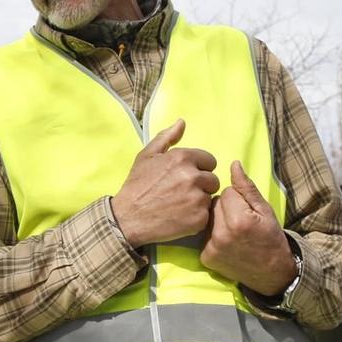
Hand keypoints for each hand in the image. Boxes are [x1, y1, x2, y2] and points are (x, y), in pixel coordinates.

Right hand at [111, 119, 218, 247]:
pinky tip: (180, 217)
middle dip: (201, 186)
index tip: (185, 178)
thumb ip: (166, 137)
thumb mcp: (146, 156)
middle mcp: (192, 176)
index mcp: (182, 158)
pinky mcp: (198, 218)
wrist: (127, 217)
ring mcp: (197, 198)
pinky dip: (196, 218)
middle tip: (182, 193)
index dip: (199, 169)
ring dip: (199, 201)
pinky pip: (206, 215)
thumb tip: (182, 122)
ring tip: (179, 205)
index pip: (210, 161)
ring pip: (209, 198)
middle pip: (213, 180)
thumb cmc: (137, 185)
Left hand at [198, 161, 294, 295]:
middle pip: (214, 204)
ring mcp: (211, 247)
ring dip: (217, 220)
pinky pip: (203, 235)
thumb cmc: (270, 237)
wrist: (271, 272)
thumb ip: (246, 188)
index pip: (227, 192)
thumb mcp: (265, 210)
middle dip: (225, 207)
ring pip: (207, 218)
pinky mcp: (205, 257)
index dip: (238, 198)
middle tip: (239, 220)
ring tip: (232, 230)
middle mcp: (222, 234)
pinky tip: (225, 242)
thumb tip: (233, 164)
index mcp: (239, 219)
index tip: (247, 210)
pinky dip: (212, 235)